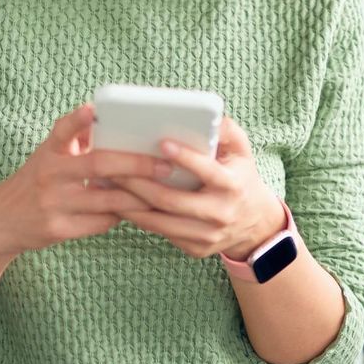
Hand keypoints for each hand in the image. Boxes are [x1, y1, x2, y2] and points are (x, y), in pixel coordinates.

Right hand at [0, 104, 171, 259]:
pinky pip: (101, 223)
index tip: (93, 109)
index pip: (62, 131)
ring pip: (106, 200)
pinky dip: (120, 216)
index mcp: (49, 153)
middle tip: (164, 166)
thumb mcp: (47, 156)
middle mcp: (49, 175)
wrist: (1, 222)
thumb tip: (102, 115)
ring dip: (137, 196)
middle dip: (136, 164)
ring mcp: (54, 203)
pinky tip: (133, 212)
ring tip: (162, 191)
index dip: (77, 120)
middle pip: (98, 165)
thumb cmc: (36, 182)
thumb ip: (73, 138)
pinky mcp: (59, 229)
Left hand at [114, 117, 285, 260]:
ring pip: (160, 221)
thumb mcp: (242, 152)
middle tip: (113, 167)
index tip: (161, 142)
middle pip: (171, 200)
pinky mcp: (195, 249)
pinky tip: (121, 203)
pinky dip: (138, 218)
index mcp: (232, 185)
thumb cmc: (240, 177)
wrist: (254, 224)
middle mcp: (220, 213)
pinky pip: (161, 233)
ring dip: (130, 204)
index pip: (207, 171)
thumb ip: (227, 131)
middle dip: (139, 183)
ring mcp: (206, 235)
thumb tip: (209, 115)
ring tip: (109, 186)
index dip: (185, 158)